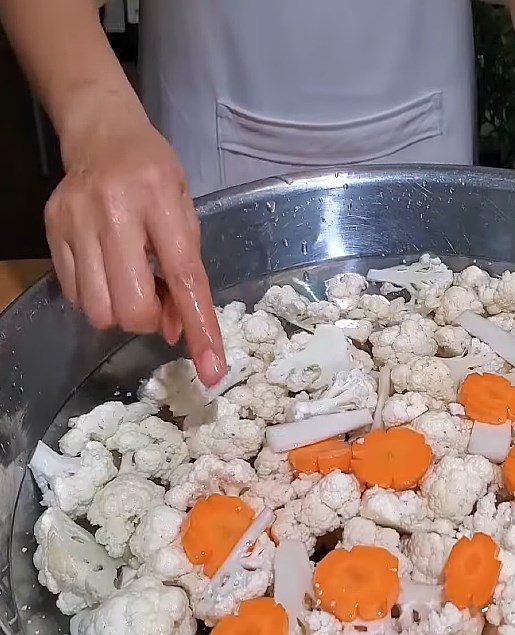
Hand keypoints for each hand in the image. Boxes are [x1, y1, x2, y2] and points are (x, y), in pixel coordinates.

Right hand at [44, 102, 225, 385]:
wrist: (102, 134)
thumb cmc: (156, 175)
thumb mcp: (187, 215)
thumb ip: (187, 273)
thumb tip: (177, 331)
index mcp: (161, 201)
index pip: (185, 279)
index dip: (200, 330)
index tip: (212, 370)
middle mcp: (113, 211)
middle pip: (130, 307)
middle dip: (150, 319)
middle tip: (158, 299)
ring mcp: (76, 221)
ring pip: (99, 310)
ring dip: (123, 311)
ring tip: (132, 282)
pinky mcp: (51, 231)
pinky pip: (75, 296)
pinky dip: (99, 298)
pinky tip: (109, 272)